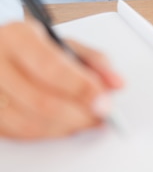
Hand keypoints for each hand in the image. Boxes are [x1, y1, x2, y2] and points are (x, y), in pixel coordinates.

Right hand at [0, 20, 123, 139]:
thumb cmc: (30, 47)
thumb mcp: (61, 42)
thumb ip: (93, 60)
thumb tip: (116, 83)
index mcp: (18, 37)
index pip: (51, 67)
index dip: (81, 88)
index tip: (104, 100)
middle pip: (41, 101)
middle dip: (79, 114)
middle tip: (100, 115)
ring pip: (29, 123)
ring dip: (65, 128)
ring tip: (86, 121)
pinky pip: (17, 134)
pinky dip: (46, 134)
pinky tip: (63, 126)